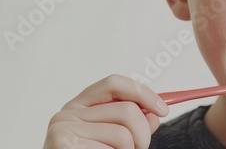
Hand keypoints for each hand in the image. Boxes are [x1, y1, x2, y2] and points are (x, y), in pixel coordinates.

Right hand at [43, 74, 168, 148]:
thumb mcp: (109, 139)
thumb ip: (130, 124)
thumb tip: (154, 113)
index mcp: (79, 105)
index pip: (114, 83)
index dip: (142, 93)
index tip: (162, 109)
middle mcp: (68, 112)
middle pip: (127, 110)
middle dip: (143, 133)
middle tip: (141, 148)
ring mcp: (63, 128)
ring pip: (123, 135)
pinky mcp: (64, 144)